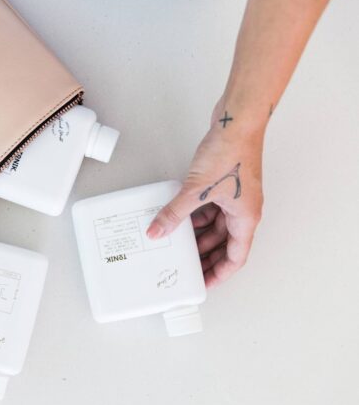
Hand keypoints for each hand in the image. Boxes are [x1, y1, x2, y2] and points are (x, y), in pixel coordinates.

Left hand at [146, 101, 264, 286]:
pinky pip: (210, 208)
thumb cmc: (232, 152)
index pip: (235, 257)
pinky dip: (196, 216)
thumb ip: (175, 213)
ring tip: (179, 244)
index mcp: (246, 218)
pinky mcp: (224, 183)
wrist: (236, 121)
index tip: (205, 283)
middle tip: (188, 268)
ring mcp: (235, 196)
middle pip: (225, 244)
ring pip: (216, 226)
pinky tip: (180, 218)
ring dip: (199, 235)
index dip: (220, 273)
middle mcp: (243, 210)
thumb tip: (159, 230)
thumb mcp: (197, 190)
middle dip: (207, 257)